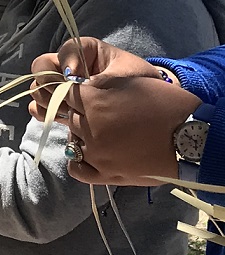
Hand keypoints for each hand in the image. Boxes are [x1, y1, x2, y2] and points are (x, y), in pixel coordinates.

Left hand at [29, 38, 200, 184]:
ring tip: (104, 132)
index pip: (63, 93)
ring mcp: (95, 152)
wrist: (191, 138)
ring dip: (82, 134)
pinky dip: (80, 160)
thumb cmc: (164, 104)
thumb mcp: (128, 82)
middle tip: (101, 114)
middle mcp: (89, 126)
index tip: (83, 95)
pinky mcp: (105, 173)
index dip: (73, 93)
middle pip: (68, 117)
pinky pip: (76, 167)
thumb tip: (74, 86)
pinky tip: (92, 153)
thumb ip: (97, 84)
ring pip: (72, 139)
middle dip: (80, 113)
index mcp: (92, 99)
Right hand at [30, 37, 173, 118]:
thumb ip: (99, 76)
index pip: (67, 49)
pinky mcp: (62, 108)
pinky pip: (39, 108)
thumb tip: (70, 81)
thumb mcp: (127, 74)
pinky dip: (45, 113)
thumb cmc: (144, 85)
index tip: (75, 77)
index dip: (67, 61)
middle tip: (68, 97)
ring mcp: (63, 89)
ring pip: (38, 88)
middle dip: (50, 82)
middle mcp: (70, 68)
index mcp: (87, 52)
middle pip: (42, 67)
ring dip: (48, 100)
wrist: (155, 113)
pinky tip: (61, 119)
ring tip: (69, 111)